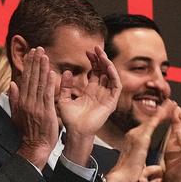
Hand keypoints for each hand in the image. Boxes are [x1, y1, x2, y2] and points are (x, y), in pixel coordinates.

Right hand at [10, 47, 58, 169]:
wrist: (34, 146)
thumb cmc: (27, 131)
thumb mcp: (16, 114)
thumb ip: (14, 98)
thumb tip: (11, 84)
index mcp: (21, 101)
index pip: (25, 79)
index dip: (28, 65)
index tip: (31, 53)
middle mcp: (27, 101)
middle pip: (31, 78)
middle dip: (35, 62)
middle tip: (38, 48)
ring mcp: (36, 106)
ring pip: (39, 83)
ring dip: (42, 68)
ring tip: (44, 55)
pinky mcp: (46, 111)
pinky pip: (47, 94)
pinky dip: (49, 83)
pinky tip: (52, 72)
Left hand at [58, 45, 120, 166]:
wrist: (75, 132)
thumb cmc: (70, 120)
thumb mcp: (64, 99)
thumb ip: (66, 86)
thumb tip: (66, 71)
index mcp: (90, 91)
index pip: (95, 72)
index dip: (93, 61)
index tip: (88, 52)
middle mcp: (100, 92)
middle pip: (104, 72)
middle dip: (101, 59)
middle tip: (96, 48)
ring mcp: (106, 97)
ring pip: (111, 77)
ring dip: (108, 65)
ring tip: (102, 55)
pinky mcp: (111, 103)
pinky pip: (115, 87)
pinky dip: (113, 76)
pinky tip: (108, 67)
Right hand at [104, 101, 172, 181]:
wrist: (122, 176)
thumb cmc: (130, 174)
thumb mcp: (142, 167)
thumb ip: (150, 166)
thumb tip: (158, 169)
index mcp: (133, 139)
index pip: (148, 126)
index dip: (157, 118)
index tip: (165, 112)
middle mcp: (133, 134)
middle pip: (150, 120)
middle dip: (161, 111)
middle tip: (171, 103)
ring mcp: (136, 134)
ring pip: (152, 119)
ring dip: (163, 110)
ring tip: (172, 103)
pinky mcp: (141, 138)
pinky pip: (152, 123)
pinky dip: (160, 115)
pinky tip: (167, 109)